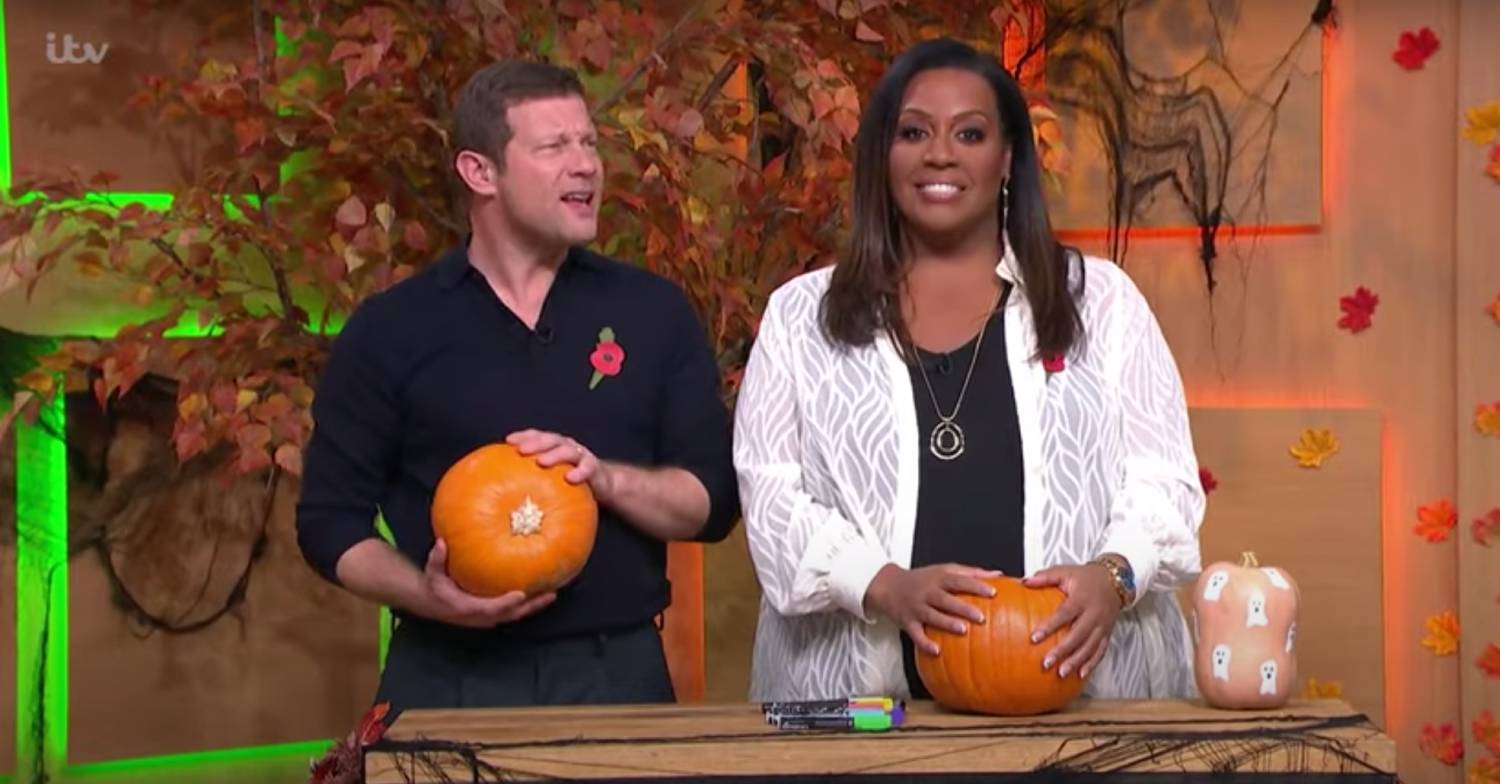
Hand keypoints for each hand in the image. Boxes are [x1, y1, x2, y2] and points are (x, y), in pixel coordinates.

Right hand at [419, 539, 555, 627]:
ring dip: (534, 605)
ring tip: (553, 592)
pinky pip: (514, 610)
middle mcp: (481, 616)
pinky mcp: (493, 613)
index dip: (505, 603)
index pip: (490, 609)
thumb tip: (441, 543)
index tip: (520, 594)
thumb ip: (437, 559)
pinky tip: (542, 592)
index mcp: (468, 609)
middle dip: (531, 606)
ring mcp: (488, 617)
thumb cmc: (435, 588)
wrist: (434, 604)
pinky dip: (529, 604)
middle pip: (511, 614)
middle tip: (550, 594)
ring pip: (516, 614)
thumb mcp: (433, 574)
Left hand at [506, 429, 615, 495]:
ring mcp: (581, 455)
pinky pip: (587, 468)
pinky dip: (579, 472)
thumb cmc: (569, 480)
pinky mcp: (593, 467)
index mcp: (554, 446)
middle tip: (522, 450)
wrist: (602, 483)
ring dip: (554, 454)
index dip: (524, 435)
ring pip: (568, 450)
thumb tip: (507, 490)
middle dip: (535, 443)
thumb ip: (533, 477)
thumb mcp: (550, 476)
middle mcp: (566, 446)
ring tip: (541, 462)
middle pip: (550, 440)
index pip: (537, 436)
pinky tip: (570, 478)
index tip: (509, 440)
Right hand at [864, 563, 1000, 655]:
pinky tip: (936, 651)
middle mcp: (927, 592)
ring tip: (963, 630)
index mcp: (938, 578)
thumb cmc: (922, 579)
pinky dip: (924, 643)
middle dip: (962, 607)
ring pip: (932, 615)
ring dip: (946, 623)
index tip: (993, 592)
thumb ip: (970, 572)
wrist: (888, 585)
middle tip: (981, 617)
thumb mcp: (943, 569)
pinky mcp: (907, 622)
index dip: (975, 585)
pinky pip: (916, 633)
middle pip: (945, 599)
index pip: (959, 580)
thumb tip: (998, 574)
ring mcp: (916, 607)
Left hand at [1023, 563, 1122, 679]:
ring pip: (1090, 647)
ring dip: (1076, 661)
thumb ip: (1045, 577)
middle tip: (1046, 663)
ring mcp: (1102, 626)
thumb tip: (1024, 582)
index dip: (1050, 626)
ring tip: (1061, 673)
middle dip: (1062, 651)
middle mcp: (1094, 614)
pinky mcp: (1108, 634)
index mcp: (1082, 598)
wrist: (1114, 581)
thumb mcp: (1066, 571)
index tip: (1035, 638)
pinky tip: (1080, 674)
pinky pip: (1101, 651)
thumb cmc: (1086, 577)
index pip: (1065, 614)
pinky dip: (1091, 664)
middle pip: (1078, 635)